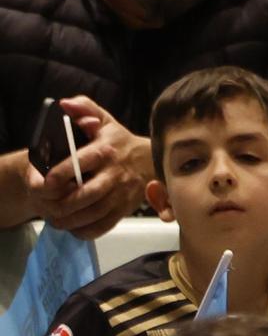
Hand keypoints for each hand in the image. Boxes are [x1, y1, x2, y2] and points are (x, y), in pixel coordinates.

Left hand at [33, 96, 149, 237]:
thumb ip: (85, 108)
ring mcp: (122, 194)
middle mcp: (114, 174)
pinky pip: (107, 224)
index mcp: (105, 151)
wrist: (153, 161)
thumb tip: (65, 105)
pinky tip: (75, 229)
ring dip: (73, 219)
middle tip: (47, 207)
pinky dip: (89, 230)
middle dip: (65, 203)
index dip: (61, 174)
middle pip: (88, 194)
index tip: (45, 182)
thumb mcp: (105, 120)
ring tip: (56, 220)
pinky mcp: (126, 208)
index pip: (80, 163)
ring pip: (96, 212)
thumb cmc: (121, 141)